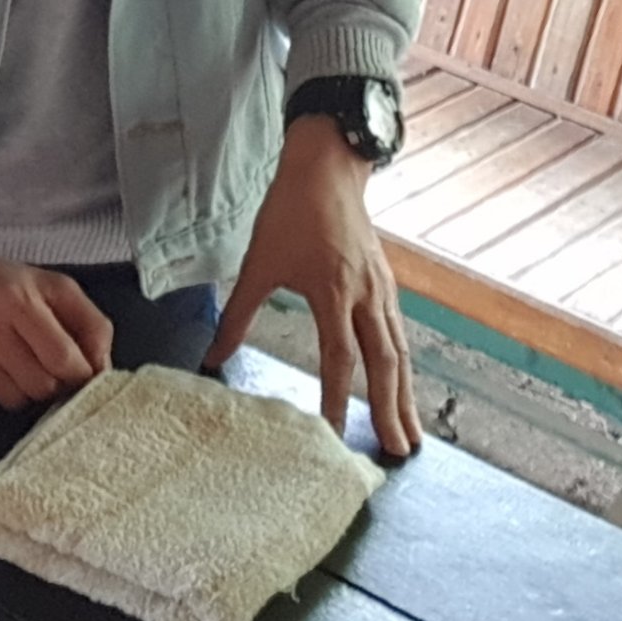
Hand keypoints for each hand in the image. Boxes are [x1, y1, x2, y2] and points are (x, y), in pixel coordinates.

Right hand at [0, 210, 111, 408]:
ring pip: (14, 399)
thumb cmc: (1, 282)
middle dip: (52, 382)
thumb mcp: (53, 286)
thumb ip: (91, 323)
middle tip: (44, 364)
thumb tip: (103, 370)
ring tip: (13, 360)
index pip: (64, 360)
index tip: (79, 371)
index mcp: (18, 299)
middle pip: (41, 387)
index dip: (80, 374)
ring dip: (22, 387)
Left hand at [203, 115, 419, 457]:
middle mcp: (365, 295)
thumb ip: (238, 316)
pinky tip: (403, 389)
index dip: (336, 398)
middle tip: (397, 453)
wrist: (327, 167)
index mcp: (330, 289)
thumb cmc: (289, 212)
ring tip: (409, 435)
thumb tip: (212, 357)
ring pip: (399, 352)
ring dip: (404, 396)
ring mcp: (382, 290)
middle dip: (389, 410)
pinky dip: (404, 368)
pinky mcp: (388, 285)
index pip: (338, 356)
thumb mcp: (258, 263)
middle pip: (384, 363)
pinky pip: (400, 335)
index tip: (334, 435)